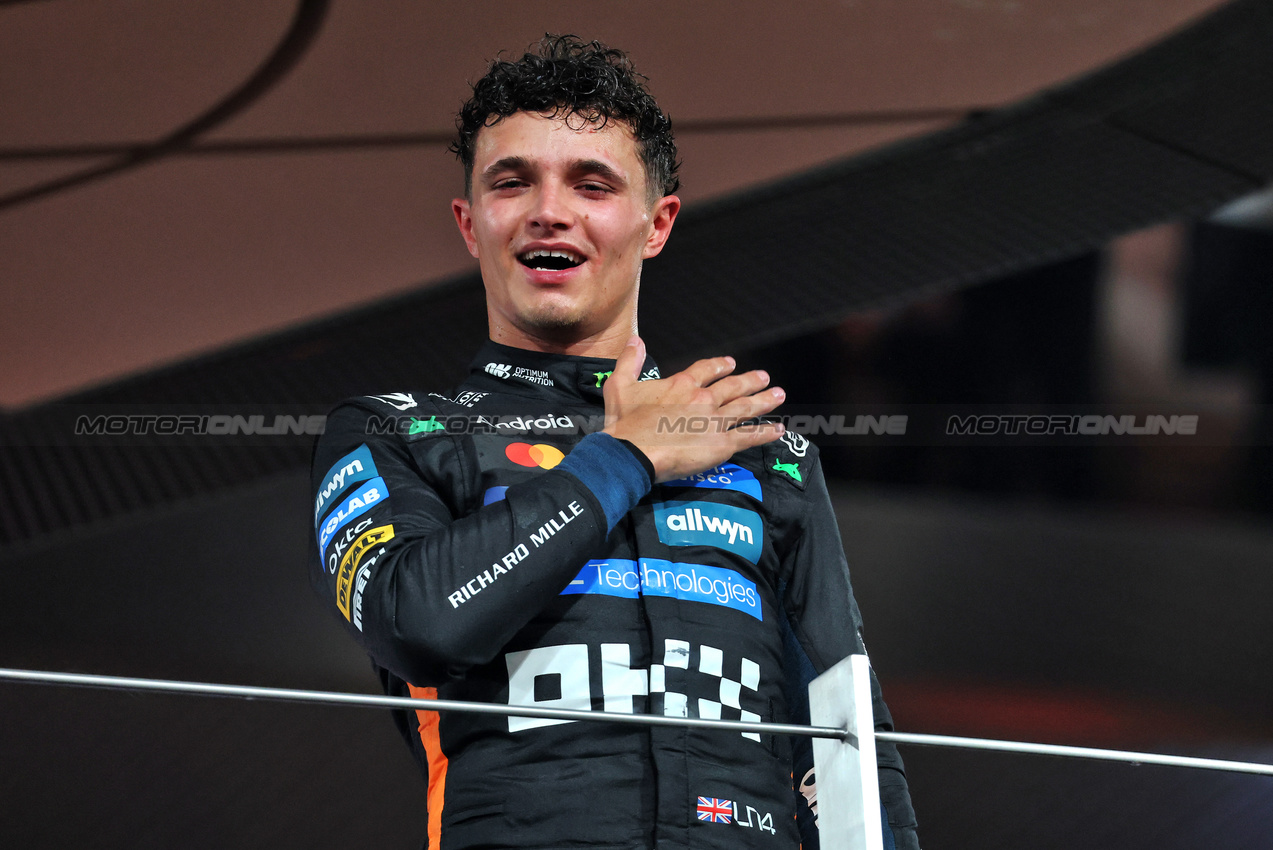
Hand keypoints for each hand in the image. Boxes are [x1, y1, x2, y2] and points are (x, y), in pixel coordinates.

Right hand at [602, 335, 785, 482]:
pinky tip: (778, 430)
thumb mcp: (620, 386)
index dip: (720, 365)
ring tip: (778, 395)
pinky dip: (765, 433)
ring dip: (764, 401)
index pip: (706, 370)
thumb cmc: (625, 423)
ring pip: (745, 408)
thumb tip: (636, 341)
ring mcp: (715, 421)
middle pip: (733, 387)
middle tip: (764, 378)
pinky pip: (749, 436)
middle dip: (750, 381)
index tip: (730, 363)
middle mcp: (703, 398)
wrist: (633, 452)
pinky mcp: (721, 444)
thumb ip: (629, 362)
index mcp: (682, 384)